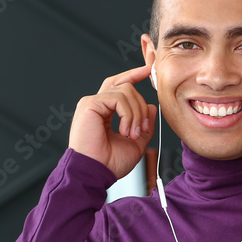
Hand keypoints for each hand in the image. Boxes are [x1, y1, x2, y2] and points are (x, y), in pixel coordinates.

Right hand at [68, 64, 156, 179]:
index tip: (148, 69)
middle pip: (126, 86)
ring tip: (132, 134)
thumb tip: (152, 107)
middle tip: (143, 129)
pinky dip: (127, 114)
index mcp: (105, 111)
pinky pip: (118, 98)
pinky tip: (124, 131)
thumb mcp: (135, 143)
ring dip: (136, 114)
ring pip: (126, 91)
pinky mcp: (90, 104)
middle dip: (141, 106)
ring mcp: (92, 102)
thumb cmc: (109, 163)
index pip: (120, 85)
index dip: (134, 75)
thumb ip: (144, 124)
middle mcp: (97, 104)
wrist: (95, 172)